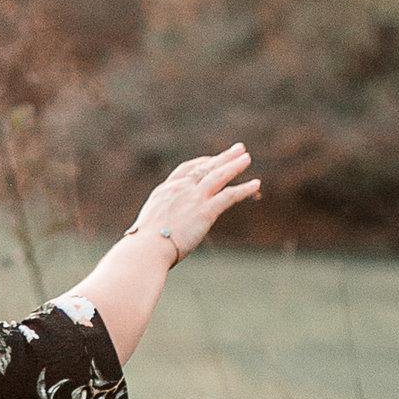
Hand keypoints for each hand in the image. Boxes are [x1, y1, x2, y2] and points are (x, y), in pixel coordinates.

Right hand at [132, 144, 260, 259]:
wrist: (146, 249)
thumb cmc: (143, 246)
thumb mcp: (147, 227)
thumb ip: (157, 224)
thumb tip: (155, 233)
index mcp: (164, 191)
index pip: (186, 170)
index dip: (201, 163)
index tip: (212, 159)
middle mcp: (180, 189)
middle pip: (205, 167)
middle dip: (223, 157)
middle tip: (238, 149)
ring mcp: (193, 198)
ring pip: (218, 175)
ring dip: (234, 165)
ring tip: (247, 158)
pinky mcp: (206, 211)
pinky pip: (229, 195)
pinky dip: (244, 189)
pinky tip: (256, 185)